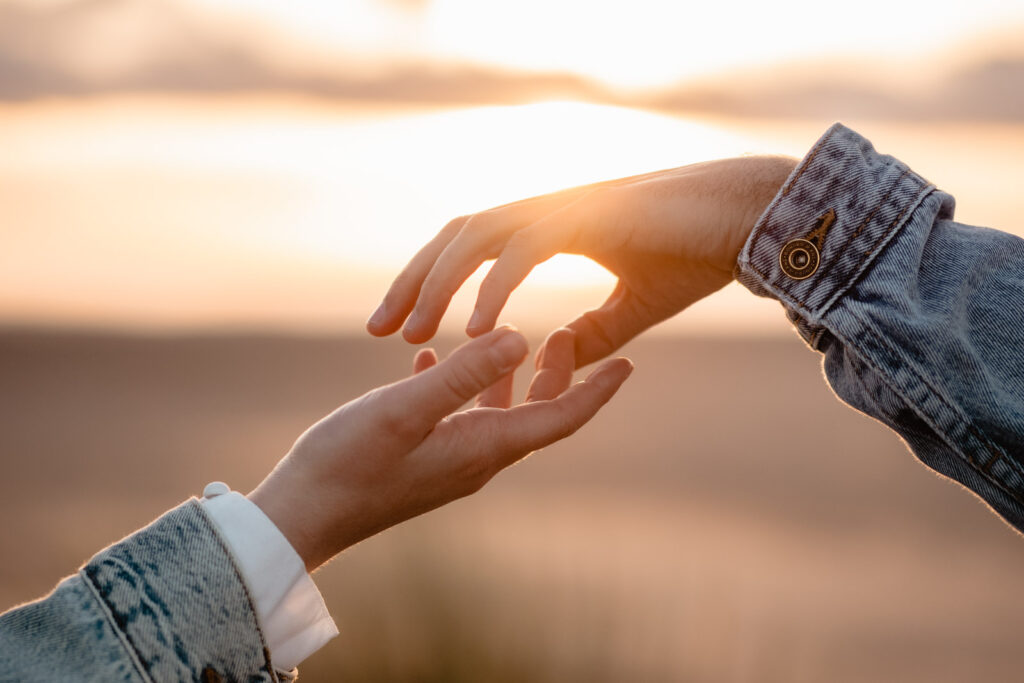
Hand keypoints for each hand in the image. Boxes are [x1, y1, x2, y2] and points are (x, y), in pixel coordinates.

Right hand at [248, 326, 631, 570]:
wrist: (299, 517)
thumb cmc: (347, 464)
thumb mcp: (404, 409)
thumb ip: (462, 374)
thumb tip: (521, 337)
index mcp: (483, 447)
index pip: (559, 418)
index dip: (596, 389)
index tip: (630, 360)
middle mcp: (475, 457)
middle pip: (535, 415)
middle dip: (559, 375)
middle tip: (570, 332)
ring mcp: (447, 460)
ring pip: (495, 413)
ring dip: (510, 376)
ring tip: (513, 337)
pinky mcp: (420, 459)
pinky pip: (453, 416)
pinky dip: (457, 384)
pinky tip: (432, 357)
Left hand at [367, 155, 796, 366]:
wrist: (747, 219)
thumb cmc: (696, 254)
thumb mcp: (633, 306)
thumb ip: (591, 333)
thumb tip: (556, 362)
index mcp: (550, 224)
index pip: (471, 247)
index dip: (433, 283)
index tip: (403, 328)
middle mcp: (547, 208)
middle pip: (456, 238)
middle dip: (414, 282)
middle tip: (378, 330)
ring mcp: (564, 205)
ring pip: (477, 238)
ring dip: (439, 284)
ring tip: (411, 334)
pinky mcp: (587, 215)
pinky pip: (524, 250)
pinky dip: (495, 289)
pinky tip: (475, 332)